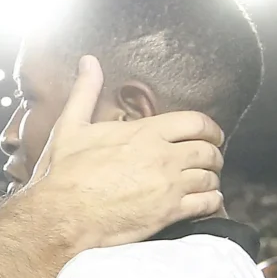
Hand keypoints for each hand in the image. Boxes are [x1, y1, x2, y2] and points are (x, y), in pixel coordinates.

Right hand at [23, 55, 225, 251]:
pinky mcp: (169, 213)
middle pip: (208, 151)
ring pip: (209, 178)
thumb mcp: (71, 125)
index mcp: (145, 132)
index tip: (212, 135)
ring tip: (207, 183)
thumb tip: (89, 62)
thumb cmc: (64, 173)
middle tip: (211, 161)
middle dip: (214, 155)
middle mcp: (163, 156)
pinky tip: (208, 202)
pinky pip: (206, 204)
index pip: (195, 122)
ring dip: (212, 179)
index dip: (210, 129)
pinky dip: (212, 202)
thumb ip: (85, 92)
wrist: (62, 215)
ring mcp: (169, 185)